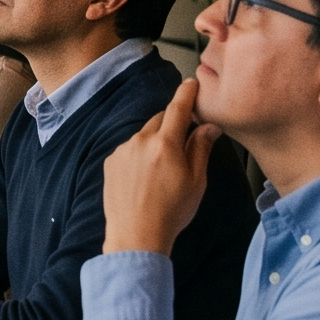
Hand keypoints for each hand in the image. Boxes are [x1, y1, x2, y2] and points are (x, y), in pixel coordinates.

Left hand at [103, 78, 218, 255]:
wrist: (136, 235)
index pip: (178, 108)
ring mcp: (122, 151)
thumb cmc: (171, 212)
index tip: (191, 84)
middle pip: (160, 120)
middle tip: (184, 145)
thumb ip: (201, 148)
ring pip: (144, 136)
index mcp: (165, 144)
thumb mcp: (196, 180)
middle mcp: (140, 142)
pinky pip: (130, 149)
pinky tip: (146, 178)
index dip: (186, 93)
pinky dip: (140, 155)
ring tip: (163, 172)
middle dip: (173, 126)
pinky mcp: (110, 162)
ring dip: (155, 143)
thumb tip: (208, 127)